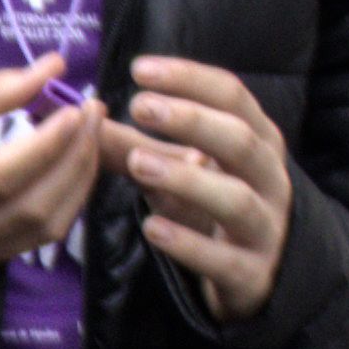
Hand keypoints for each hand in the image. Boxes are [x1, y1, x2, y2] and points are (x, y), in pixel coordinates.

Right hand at [0, 60, 106, 274]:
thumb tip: (54, 68)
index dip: (43, 146)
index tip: (74, 110)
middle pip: (29, 206)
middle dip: (73, 158)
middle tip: (93, 114)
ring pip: (44, 228)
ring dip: (79, 180)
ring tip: (91, 138)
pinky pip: (40, 237)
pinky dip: (67, 200)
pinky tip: (73, 167)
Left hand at [121, 54, 294, 321]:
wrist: (261, 278)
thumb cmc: (214, 208)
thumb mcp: (178, 170)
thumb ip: (131, 145)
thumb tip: (79, 117)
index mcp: (258, 141)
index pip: (233, 97)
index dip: (190, 78)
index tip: (140, 69)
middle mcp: (270, 179)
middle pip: (241, 141)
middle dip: (192, 120)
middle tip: (139, 107)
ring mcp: (265, 228)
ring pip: (236, 199)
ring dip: (186, 178)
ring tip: (137, 164)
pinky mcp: (252, 274)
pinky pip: (224, 259)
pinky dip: (188, 243)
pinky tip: (151, 228)